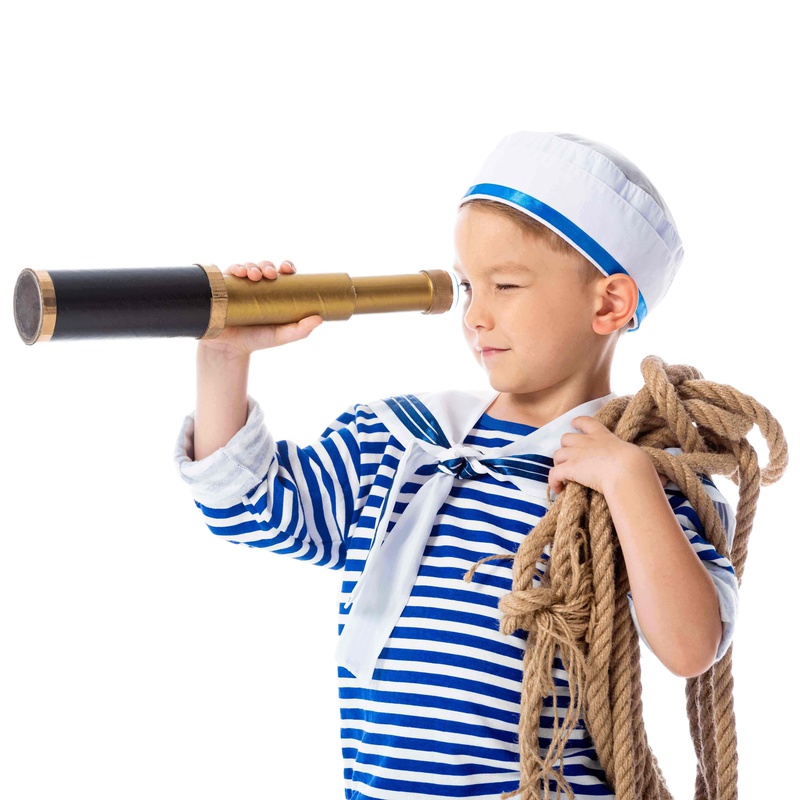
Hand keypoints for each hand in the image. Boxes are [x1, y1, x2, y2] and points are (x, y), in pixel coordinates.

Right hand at [199, 259, 322, 356]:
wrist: (229, 348)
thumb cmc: (256, 340)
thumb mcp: (281, 336)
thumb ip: (300, 330)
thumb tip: (319, 318)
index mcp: (273, 293)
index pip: (282, 274)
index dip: (286, 267)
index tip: (287, 268)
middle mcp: (257, 286)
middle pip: (265, 267)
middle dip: (268, 266)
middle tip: (270, 274)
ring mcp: (240, 286)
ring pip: (248, 267)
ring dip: (252, 266)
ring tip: (254, 275)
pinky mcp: (224, 288)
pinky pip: (229, 272)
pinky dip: (235, 269)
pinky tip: (238, 273)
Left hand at [548, 416, 666, 495]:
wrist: (626, 470)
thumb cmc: (637, 465)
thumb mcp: (639, 458)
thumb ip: (643, 463)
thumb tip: (666, 480)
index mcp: (603, 435)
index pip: (586, 421)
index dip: (578, 423)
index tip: (574, 424)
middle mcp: (586, 441)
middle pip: (566, 437)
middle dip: (566, 448)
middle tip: (570, 460)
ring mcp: (576, 454)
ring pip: (557, 454)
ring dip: (559, 464)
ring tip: (564, 477)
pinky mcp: (569, 468)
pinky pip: (553, 472)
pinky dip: (553, 481)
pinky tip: (558, 489)